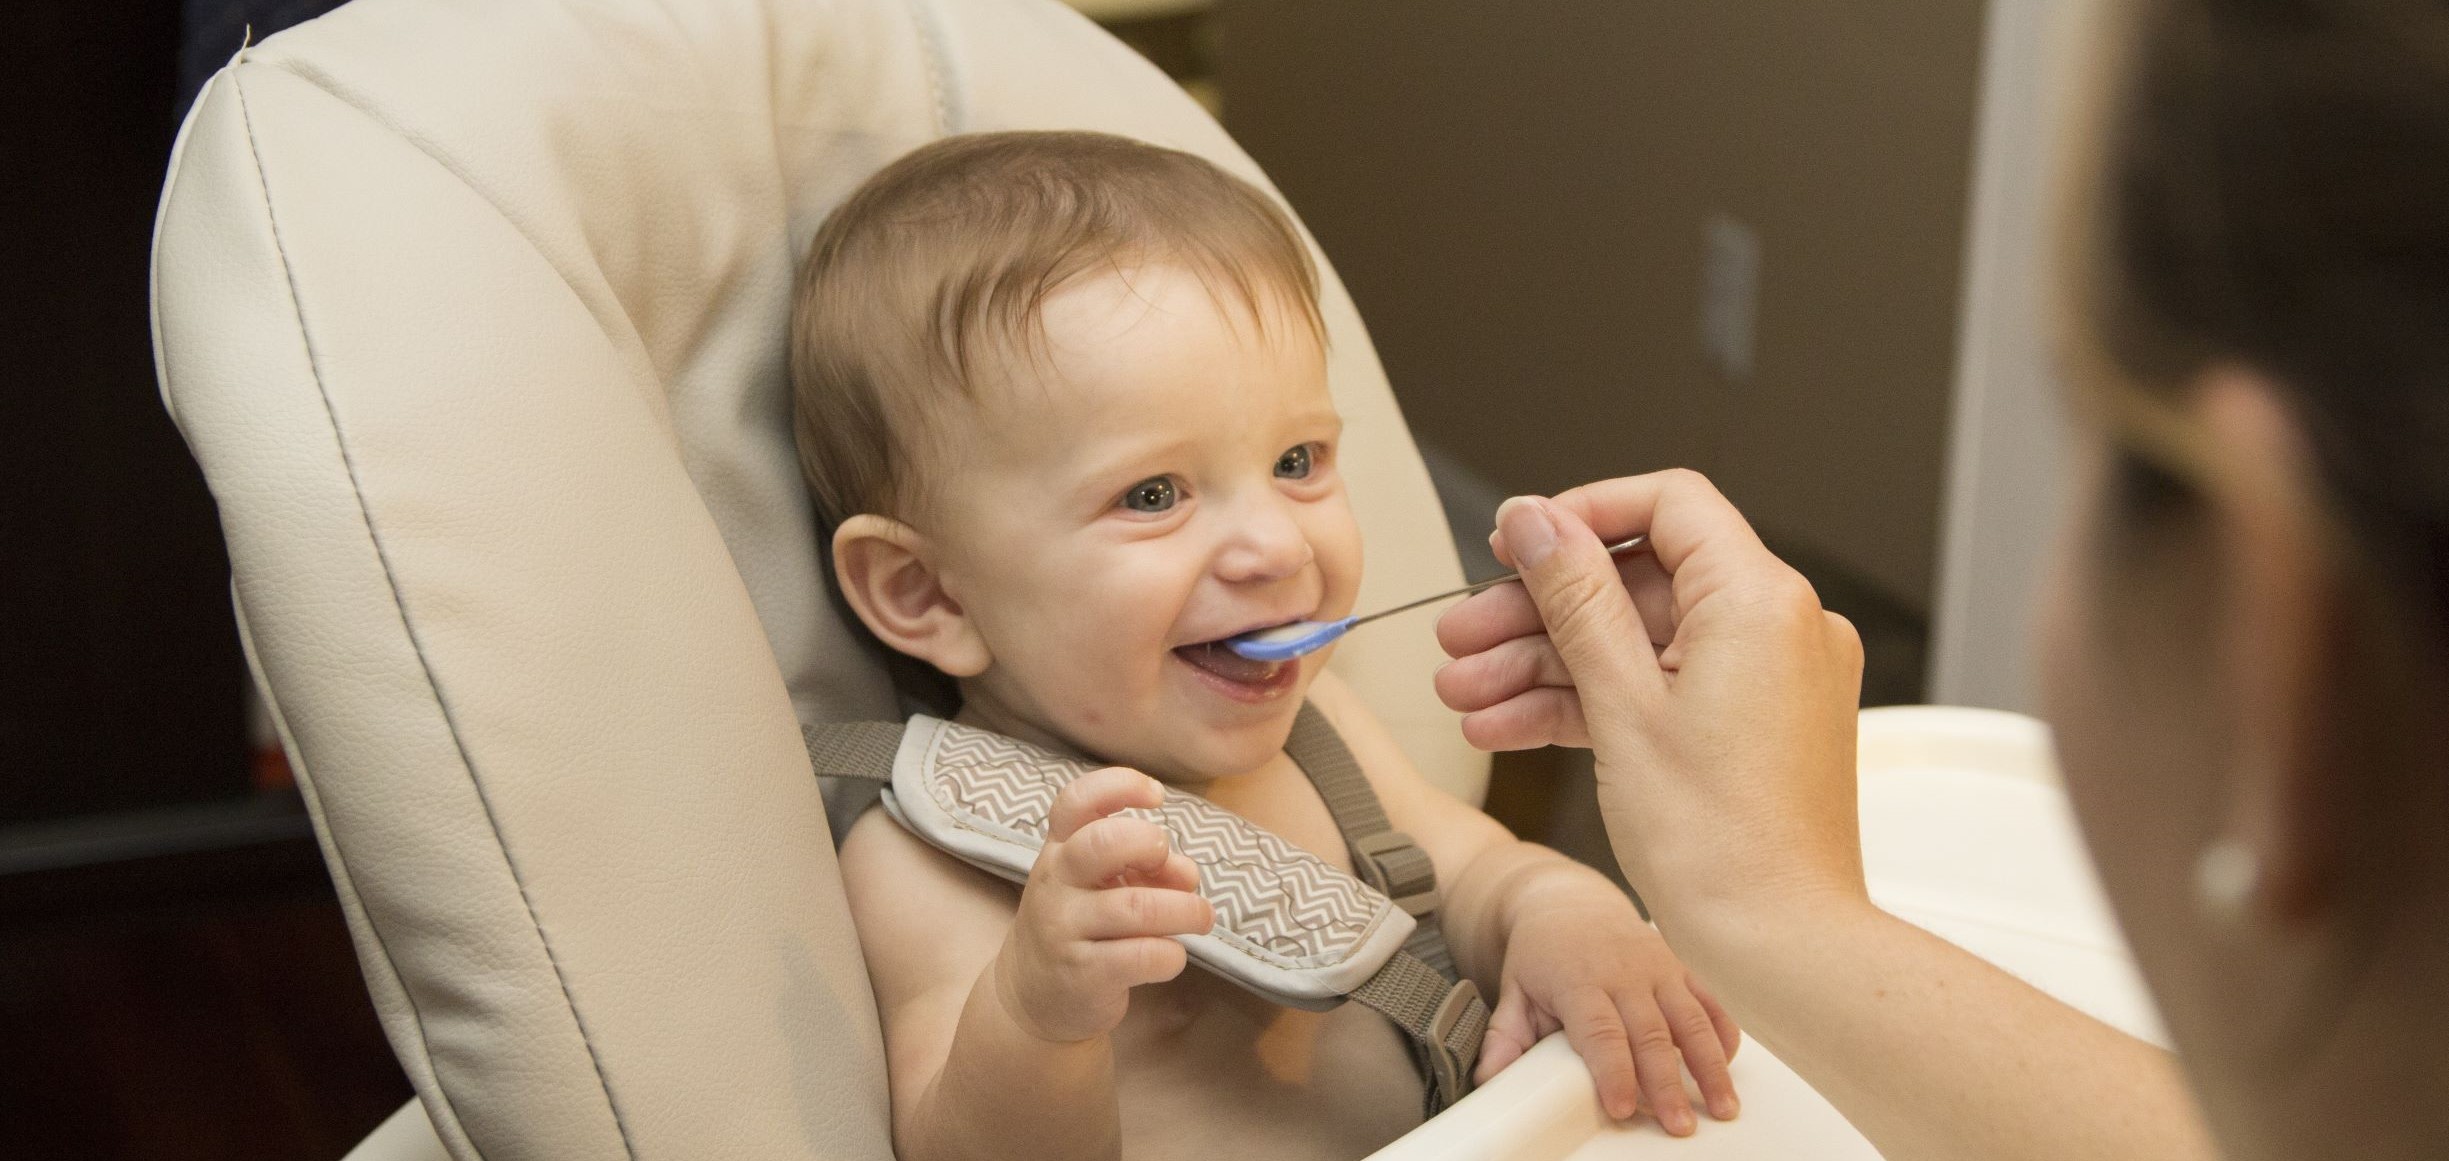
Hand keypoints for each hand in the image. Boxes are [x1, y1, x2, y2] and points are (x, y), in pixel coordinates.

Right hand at [992, 768, 1213, 1043]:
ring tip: (1200, 917)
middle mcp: (1055, 883)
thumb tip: (1187, 873)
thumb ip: (1145, 866)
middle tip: (1170, 863)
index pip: (1076, 802)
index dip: (1119, 786)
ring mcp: (1064, 930)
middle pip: (1102, 844)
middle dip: (1151, 845)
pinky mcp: (1084, 975)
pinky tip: (1171, 956)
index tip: (1156, 795)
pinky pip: (1142, 956)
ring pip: (1137, 907)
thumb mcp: (1101, 885)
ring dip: (1185, 910)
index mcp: (1059, 850)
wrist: (1032, 997)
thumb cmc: (1081, 925)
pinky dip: (1171, 954)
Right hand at [1433, 473, 1866, 933]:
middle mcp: (1779, 628)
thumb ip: (1574, 598)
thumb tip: (1535, 522)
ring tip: (1467, 697)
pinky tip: (1511, 727)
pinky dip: (1591, 704)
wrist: (1779, 945)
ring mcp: (1768, 680)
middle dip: (1538, 611)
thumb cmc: (1721, 845)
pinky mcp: (1752, 727)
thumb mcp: (1622, 704)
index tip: (1514, 543)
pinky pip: (1660, 690)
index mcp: (1761, 601)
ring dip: (1546, 666)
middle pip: (1638, 582)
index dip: (1581, 515)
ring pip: (1637, 643)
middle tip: (1463, 638)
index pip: (1668, 505)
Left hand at [1479, 872, 1739, 1135]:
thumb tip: (1489, 1080)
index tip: (1622, 1107)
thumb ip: (1504, 1037)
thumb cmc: (1541, 952)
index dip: (1614, 1071)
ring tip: (1723, 1108)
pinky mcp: (1680, 968)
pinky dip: (1723, 1034)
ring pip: (1690, 1020)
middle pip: (1651, 1033)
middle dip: (1667, 1083)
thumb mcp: (1513, 989)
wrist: (1569, 900)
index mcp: (1579, 980)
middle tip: (1678, 1125)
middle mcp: (1624, 972)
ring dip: (1710, 1067)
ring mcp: (1658, 968)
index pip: (1600, 1031)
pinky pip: (1709, 1002)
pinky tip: (1728, 1068)